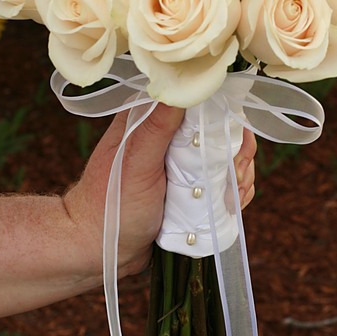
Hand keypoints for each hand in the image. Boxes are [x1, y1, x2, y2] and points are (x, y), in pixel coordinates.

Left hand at [64, 104, 256, 279]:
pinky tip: (229, 205)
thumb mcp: (135, 163)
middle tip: (235, 175)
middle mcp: (169, 137)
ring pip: (226, 159)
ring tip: (232, 195)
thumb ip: (157, 126)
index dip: (226, 117)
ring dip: (238, 176)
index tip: (233, 142)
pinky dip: (231, 193)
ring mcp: (181, 165)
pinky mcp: (189, 190)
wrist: (98, 249)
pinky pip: (221, 184)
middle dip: (237, 154)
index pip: (201, 102)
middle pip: (221, 132)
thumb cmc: (110, 205)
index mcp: (152, 119)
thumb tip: (186, 86)